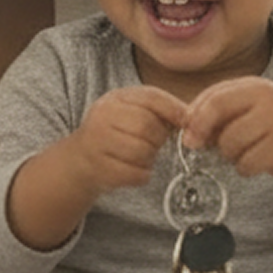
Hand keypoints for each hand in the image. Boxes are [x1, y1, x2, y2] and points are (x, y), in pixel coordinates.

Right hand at [69, 85, 187, 193]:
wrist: (81, 159)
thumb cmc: (115, 132)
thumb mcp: (133, 111)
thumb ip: (160, 108)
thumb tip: (191, 117)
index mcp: (115, 99)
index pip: (151, 97)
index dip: (173, 110)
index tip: (185, 122)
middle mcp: (102, 117)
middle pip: (147, 126)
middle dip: (159, 138)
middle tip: (155, 143)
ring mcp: (97, 143)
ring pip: (142, 152)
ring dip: (150, 158)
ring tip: (142, 155)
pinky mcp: (100, 169)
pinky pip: (135, 174)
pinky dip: (142, 174)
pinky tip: (134, 169)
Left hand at [181, 79, 272, 215]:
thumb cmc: (266, 125)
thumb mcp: (243, 109)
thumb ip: (215, 112)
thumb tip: (186, 130)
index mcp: (254, 86)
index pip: (214, 97)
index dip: (195, 118)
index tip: (187, 134)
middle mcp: (269, 100)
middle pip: (219, 118)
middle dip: (206, 136)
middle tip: (206, 147)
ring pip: (230, 144)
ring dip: (229, 155)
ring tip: (242, 152)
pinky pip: (247, 163)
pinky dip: (244, 168)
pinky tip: (255, 162)